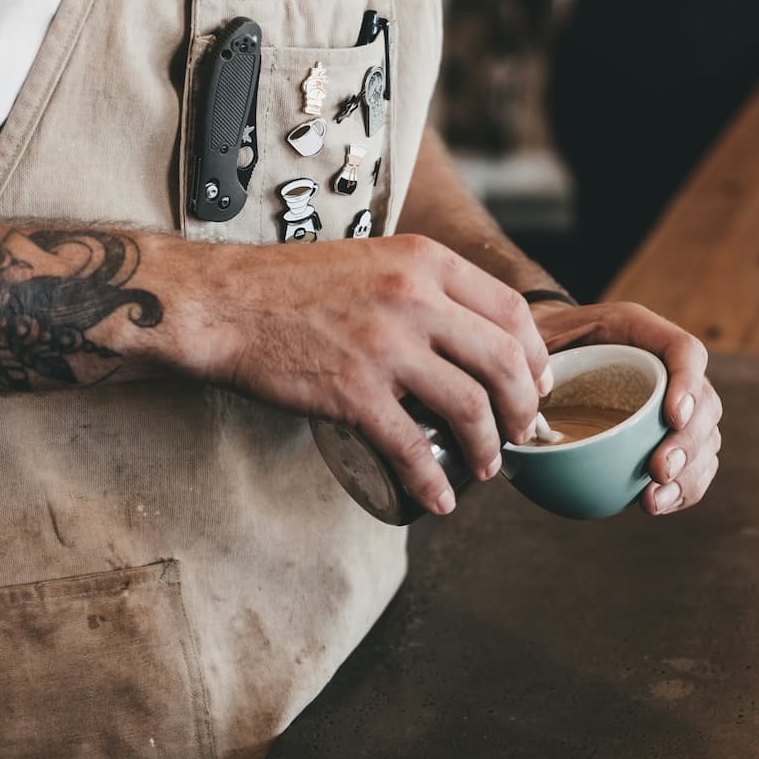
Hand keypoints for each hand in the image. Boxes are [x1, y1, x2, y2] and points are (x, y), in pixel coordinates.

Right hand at [178, 234, 550, 514]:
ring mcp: (386, 346)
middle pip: (504, 360)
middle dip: (523, 407)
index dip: (535, 355)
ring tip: (484, 466)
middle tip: (520, 431)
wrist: (223, 302)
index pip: (511, 309)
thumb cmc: (291, 286)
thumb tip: (467, 327)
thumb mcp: (374, 260)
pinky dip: (432, 481)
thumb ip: (421, 285)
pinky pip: (411, 446)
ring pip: (471, 406)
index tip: (535, 383)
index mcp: (424, 262)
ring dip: (488, 447)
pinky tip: (438, 498)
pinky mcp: (354, 391)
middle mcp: (414, 298)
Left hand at [531, 301, 720, 515]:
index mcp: (638, 331)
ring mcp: (673, 405)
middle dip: (688, 442)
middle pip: (705, 403)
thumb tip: (526, 420)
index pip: (685, 351)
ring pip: (706, 440)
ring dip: (689, 474)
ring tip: (653, 499)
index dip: (688, 384)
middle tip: (658, 469)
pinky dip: (683, 489)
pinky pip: (693, 466)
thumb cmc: (540, 343)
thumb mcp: (534, 338)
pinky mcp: (666, 438)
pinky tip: (656, 503)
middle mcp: (666, 367)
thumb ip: (533, 365)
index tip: (672, 416)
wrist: (543, 354)